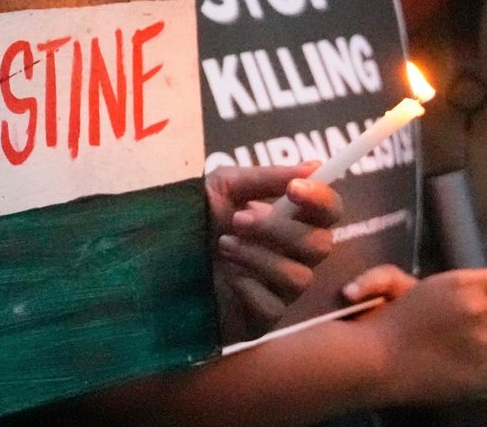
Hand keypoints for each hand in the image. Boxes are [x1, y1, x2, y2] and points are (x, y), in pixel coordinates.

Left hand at [205, 163, 340, 340]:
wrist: (158, 255)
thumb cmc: (196, 218)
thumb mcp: (224, 187)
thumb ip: (267, 178)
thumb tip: (316, 166)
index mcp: (289, 221)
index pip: (328, 212)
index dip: (321, 200)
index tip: (293, 190)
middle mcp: (292, 255)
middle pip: (321, 246)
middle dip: (280, 230)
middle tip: (238, 219)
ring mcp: (279, 289)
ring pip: (299, 278)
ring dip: (259, 257)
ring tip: (223, 245)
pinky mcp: (262, 318)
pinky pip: (273, 307)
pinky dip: (248, 288)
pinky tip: (226, 278)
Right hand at [347, 265, 486, 404]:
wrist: (375, 359)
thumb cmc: (389, 317)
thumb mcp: (412, 282)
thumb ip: (457, 279)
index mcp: (467, 284)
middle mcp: (482, 312)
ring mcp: (485, 346)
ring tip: (464, 346)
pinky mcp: (484, 376)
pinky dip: (482, 370)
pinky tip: (457, 365)